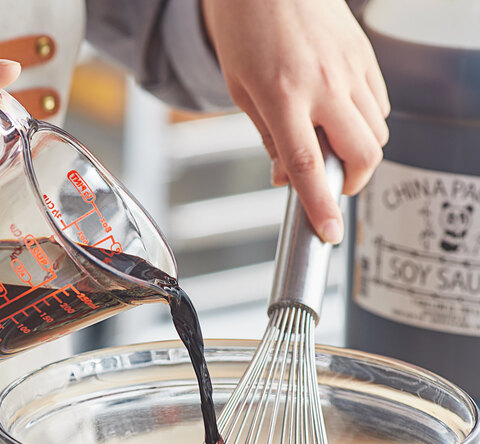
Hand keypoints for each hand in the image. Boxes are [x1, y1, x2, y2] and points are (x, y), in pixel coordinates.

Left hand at [201, 0, 389, 242]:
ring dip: (358, 152)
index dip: (320, 206)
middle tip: (330, 184)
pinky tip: (341, 117)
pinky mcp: (366, 54)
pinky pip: (381, 105)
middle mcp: (324, 83)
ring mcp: (350, 67)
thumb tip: (287, 176)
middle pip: (362, 153)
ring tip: (329, 143)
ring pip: (377, 132)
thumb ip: (270, 138)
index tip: (330, 234)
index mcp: (283, 96)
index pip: (308, 165)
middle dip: (350, 182)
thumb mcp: (243, 91)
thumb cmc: (245, 29)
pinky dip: (366, 123)